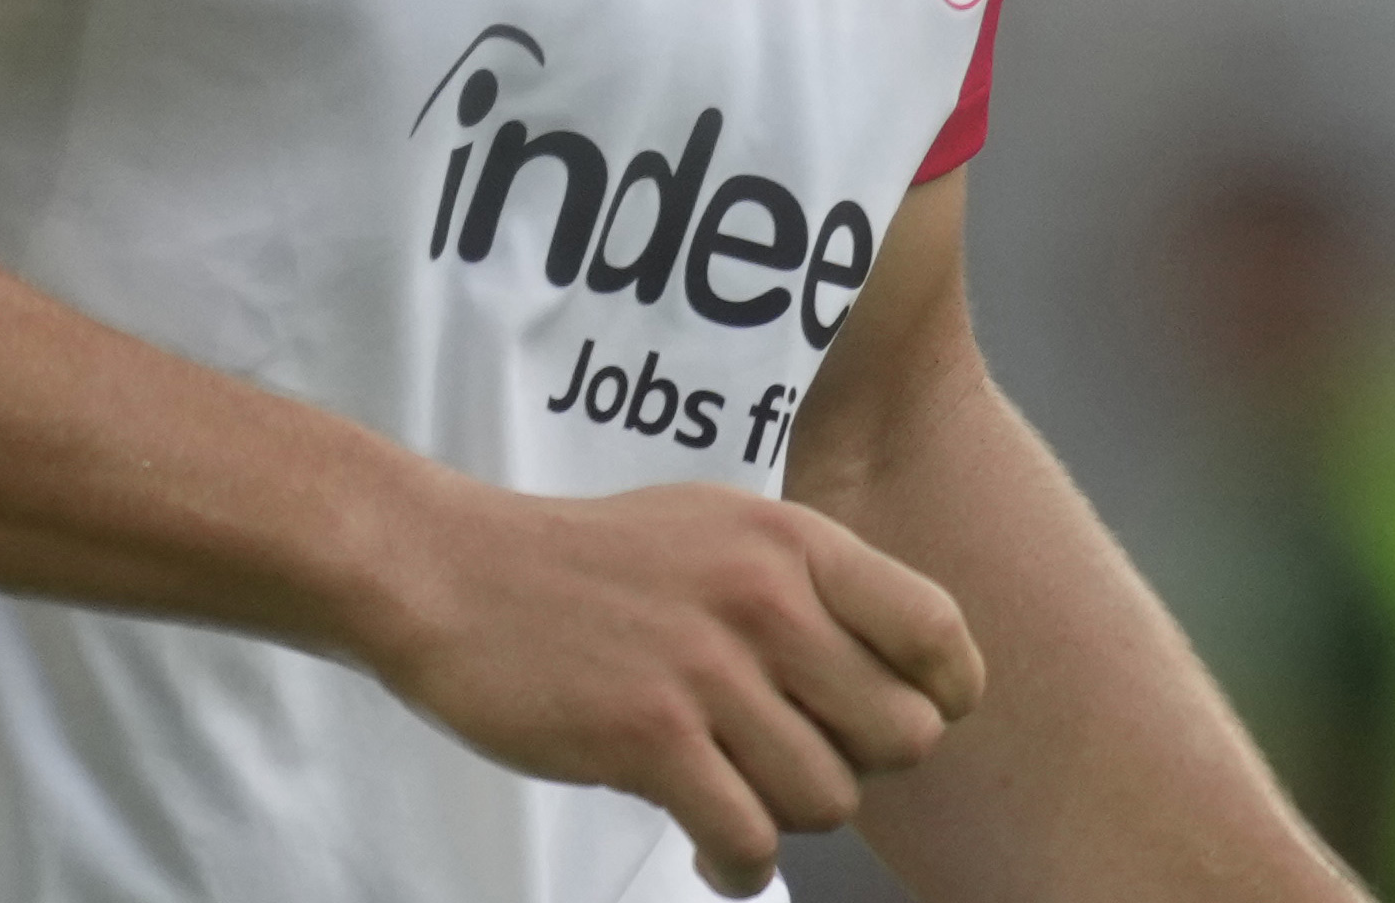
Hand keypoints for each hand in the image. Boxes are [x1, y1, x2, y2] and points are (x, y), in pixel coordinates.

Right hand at [366, 479, 989, 893]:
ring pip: (829, 799)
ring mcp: (708, 669)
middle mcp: (765, 598)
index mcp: (792, 542)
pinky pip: (749, 840)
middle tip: (794, 762)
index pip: (939, 631)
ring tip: (738, 798)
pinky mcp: (649, 737)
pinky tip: (708, 849)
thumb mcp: (719, 529)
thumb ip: (810, 588)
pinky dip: (736, 864)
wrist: (452, 575)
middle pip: (901, 735)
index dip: (942, 695)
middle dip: (858, 767)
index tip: (899, 719)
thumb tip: (904, 676)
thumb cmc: (590, 565)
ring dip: (788, 817)